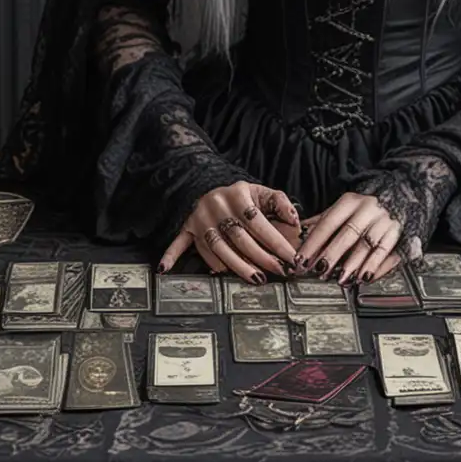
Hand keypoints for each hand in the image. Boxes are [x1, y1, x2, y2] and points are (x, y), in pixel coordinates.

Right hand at [159, 182, 300, 280]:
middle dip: (261, 257)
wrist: (207, 183)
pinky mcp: (188, 227)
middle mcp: (217, 206)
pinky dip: (171, 256)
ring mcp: (200, 218)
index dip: (277, 242)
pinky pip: (178, 243)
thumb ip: (281, 204)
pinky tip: (165, 269)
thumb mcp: (262, 192)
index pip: (259, 222)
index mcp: (238, 195)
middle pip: (239, 238)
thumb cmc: (241, 196)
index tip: (290, 258)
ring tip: (254, 278)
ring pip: (217, 247)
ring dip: (236, 265)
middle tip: (277, 272)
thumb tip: (296, 220)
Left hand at [294, 192, 401, 284]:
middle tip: (320, 271)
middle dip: (332, 254)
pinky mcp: (398, 234)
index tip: (303, 259)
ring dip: (353, 263)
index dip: (314, 242)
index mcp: (350, 202)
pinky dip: (375, 267)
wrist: (403, 196)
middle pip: (348, 234)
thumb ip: (322, 221)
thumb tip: (299, 233)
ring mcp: (385, 221)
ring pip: (367, 244)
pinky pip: (386, 253)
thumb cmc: (366, 207)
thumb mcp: (343, 208)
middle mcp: (368, 210)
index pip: (328, 223)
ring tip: (340, 278)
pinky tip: (364, 277)